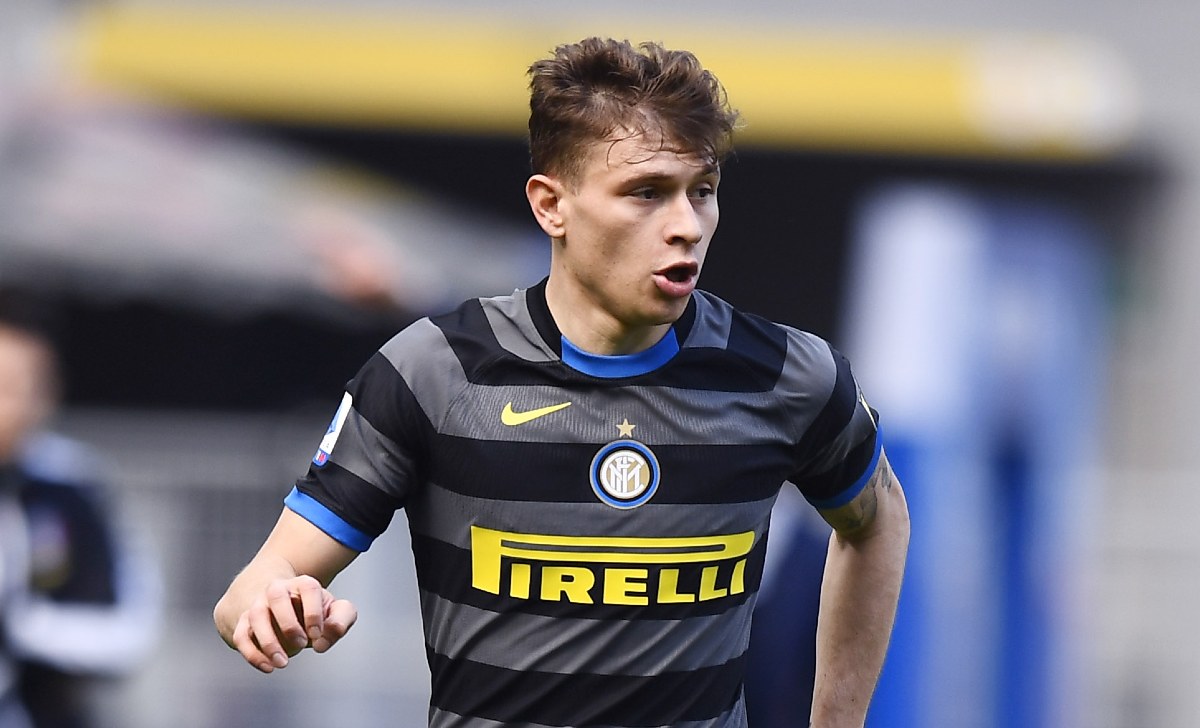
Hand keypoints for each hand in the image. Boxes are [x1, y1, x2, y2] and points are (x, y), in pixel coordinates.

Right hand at [230, 575, 356, 672]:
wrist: (285, 610)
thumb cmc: (314, 611)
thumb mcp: (335, 610)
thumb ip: (342, 619)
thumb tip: (323, 640)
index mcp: (303, 584)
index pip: (308, 588)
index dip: (314, 612)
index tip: (318, 635)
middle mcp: (278, 590)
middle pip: (276, 595)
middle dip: (289, 622)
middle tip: (302, 644)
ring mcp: (259, 605)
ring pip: (255, 615)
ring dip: (268, 641)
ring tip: (282, 663)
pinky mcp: (244, 624)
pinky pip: (241, 636)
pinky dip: (252, 654)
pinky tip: (268, 668)